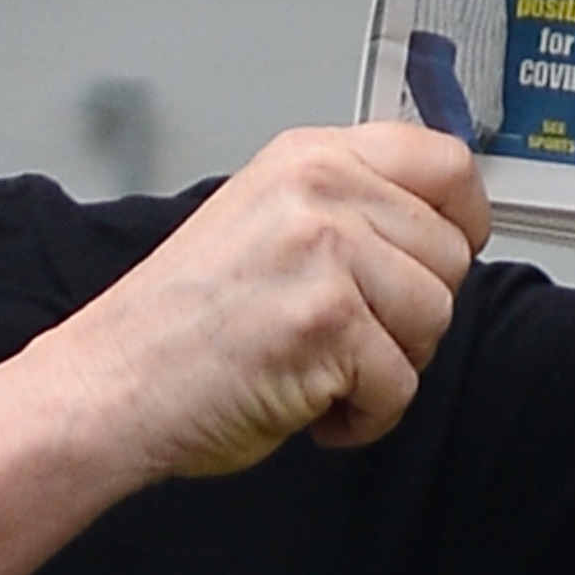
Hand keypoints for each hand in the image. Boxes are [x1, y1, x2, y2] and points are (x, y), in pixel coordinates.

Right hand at [38, 124, 488, 478]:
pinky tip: (309, 406)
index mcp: (308, 157)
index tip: (449, 251)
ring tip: (321, 370)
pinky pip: (400, 385)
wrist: (111, 384)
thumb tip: (436, 228)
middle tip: (346, 337)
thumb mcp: (264, 218)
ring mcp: (324, 253)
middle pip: (449, 255)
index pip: (446, 161)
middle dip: (412, 315)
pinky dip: (362, 418)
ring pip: (434, 321)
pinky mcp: (326, 323)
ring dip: (387, 368)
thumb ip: (345, 205)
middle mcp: (320, 191)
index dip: (464, 218)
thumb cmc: (177, 321)